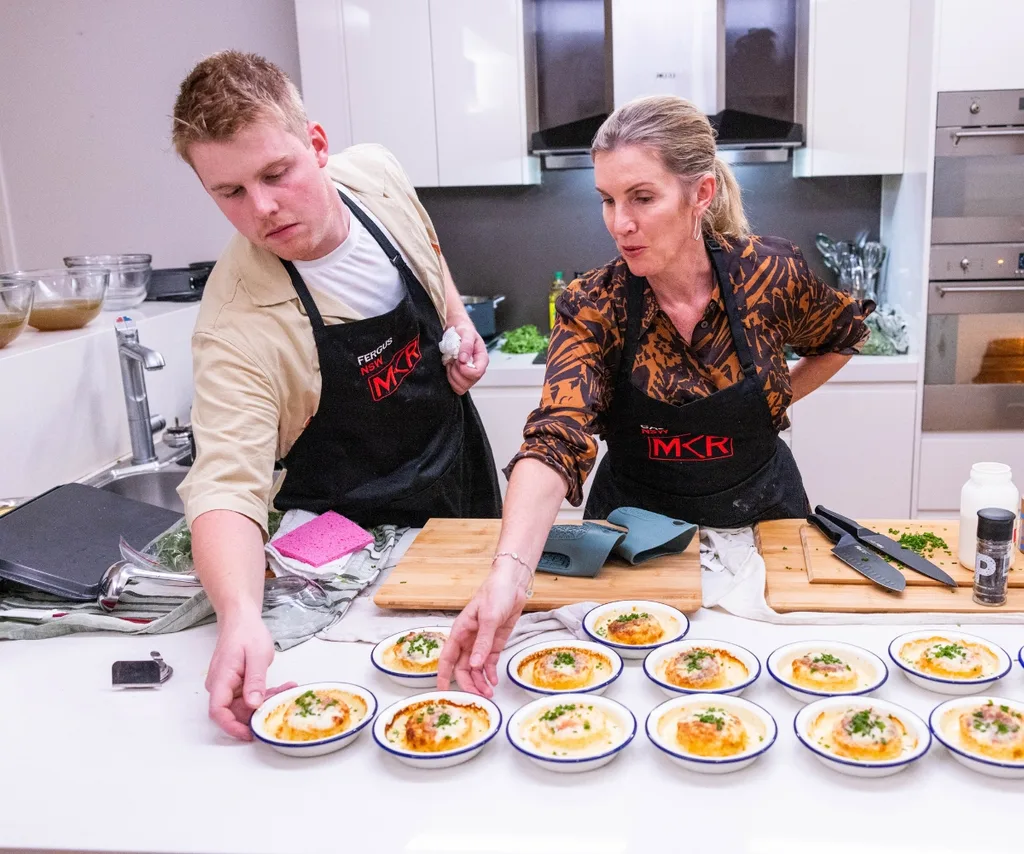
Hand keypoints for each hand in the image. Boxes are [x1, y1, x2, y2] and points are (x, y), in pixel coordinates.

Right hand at [205, 611, 295, 739]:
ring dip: (266, 702)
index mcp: (221, 679)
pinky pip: (250, 695)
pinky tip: (283, 687)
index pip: (218, 711)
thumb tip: (253, 704)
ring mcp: (228, 685)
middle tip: (281, 707)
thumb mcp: (256, 655)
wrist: (241, 618)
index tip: (249, 734)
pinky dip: (266, 694)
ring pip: (245, 704)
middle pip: (234, 711)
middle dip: (258, 713)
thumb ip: (255, 681)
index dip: (232, 727)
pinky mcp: (237, 683)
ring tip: (288, 691)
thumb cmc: (246, 632)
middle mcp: (221, 685)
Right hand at [437, 559, 530, 696]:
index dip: (443, 675)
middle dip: (468, 684)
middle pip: (462, 667)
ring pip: (476, 668)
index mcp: (460, 632)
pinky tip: (493, 682)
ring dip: (480, 681)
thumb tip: (474, 664)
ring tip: (489, 693)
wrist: (512, 584)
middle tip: (477, 697)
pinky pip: (489, 662)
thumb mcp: (489, 617)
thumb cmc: (495, 594)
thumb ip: (483, 642)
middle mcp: (468, 640)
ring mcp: (481, 642)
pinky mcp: (494, 643)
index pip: (447, 658)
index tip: (442, 692)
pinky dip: (490, 673)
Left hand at [445, 320, 487, 394]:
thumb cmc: (464, 331)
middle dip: (456, 372)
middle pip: (468, 382)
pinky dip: (449, 378)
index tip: (458, 360)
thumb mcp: (466, 333)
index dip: (465, 370)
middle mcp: (477, 369)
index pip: (477, 373)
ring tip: (451, 363)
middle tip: (453, 360)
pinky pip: (455, 387)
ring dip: (452, 375)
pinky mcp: (461, 377)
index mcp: (482, 359)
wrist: (457, 331)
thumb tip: (464, 359)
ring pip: (461, 387)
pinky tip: (449, 367)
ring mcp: (469, 375)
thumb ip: (466, 345)